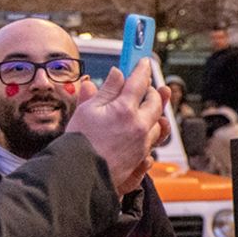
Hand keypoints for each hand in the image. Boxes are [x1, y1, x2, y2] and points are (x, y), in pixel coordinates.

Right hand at [66, 60, 170, 195]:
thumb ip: (106, 90)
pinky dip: (151, 130)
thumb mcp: (87, 110)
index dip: (141, 68)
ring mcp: (143, 142)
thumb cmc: (79, 143)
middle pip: (155, 101)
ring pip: (158, 121)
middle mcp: (140, 126)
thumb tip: (117, 73)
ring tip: (142, 106)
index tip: (143, 60)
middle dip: (151, 90)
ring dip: (153, 111)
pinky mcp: (142, 156)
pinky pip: (153, 139)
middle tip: (143, 85)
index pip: (139, 82)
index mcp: (125, 110)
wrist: (80, 176)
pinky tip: (141, 128)